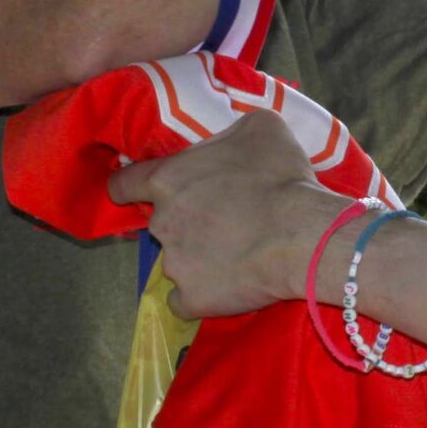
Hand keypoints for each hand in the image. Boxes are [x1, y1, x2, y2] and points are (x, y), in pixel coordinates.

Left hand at [107, 110, 337, 319]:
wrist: (303, 235)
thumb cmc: (281, 177)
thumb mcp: (261, 127)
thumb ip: (230, 132)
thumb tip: (229, 142)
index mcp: (168, 179)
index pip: (123, 184)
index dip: (131, 187)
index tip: (142, 193)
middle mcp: (161, 222)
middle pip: (161, 222)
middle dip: (185, 221)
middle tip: (223, 220)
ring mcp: (174, 265)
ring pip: (177, 261)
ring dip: (198, 257)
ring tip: (237, 254)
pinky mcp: (192, 299)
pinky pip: (186, 300)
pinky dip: (201, 294)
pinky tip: (227, 285)